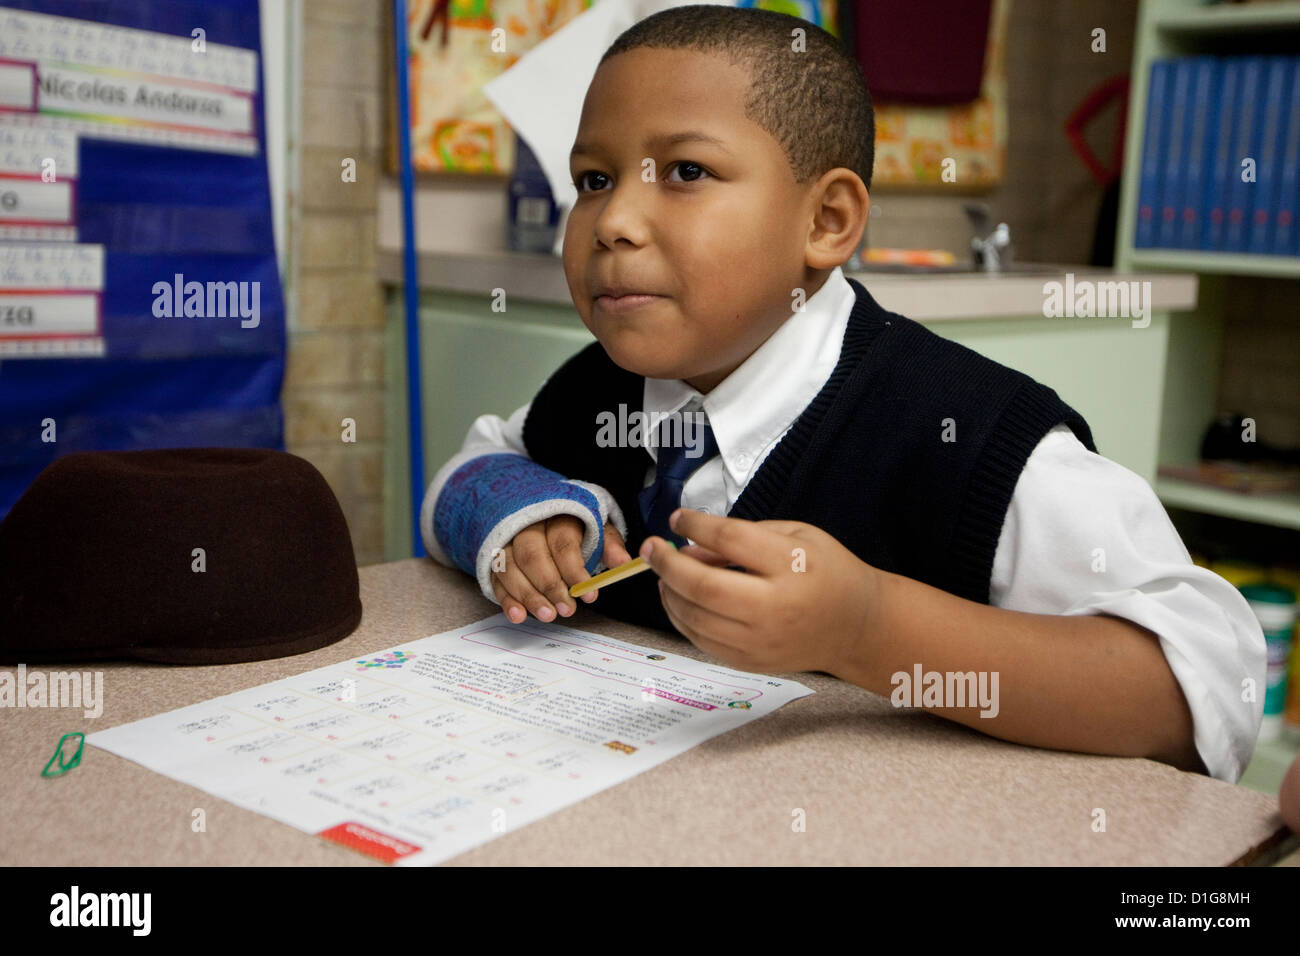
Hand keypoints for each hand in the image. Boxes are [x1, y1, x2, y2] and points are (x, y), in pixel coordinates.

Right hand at [491, 516, 630, 623]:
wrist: (543, 515)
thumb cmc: (575, 528)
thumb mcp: (596, 529)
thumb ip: (609, 544)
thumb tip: (624, 563)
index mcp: (555, 516)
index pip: (562, 543)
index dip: (575, 570)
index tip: (590, 595)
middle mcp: (526, 526)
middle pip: (532, 555)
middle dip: (550, 586)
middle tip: (566, 610)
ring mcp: (506, 542)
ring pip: (510, 568)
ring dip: (528, 595)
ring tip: (547, 615)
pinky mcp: (495, 560)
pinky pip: (496, 579)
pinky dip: (506, 599)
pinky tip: (518, 615)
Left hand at [639, 508, 878, 674]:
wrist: (856, 626)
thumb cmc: (826, 571)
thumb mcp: (795, 535)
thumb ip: (742, 536)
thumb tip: (688, 548)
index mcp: (792, 565)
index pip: (730, 540)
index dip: (695, 525)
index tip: (677, 518)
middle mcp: (775, 607)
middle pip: (704, 586)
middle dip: (667, 564)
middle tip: (650, 548)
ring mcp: (761, 640)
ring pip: (695, 618)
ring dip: (669, 592)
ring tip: (662, 574)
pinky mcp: (751, 663)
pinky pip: (701, 641)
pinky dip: (681, 618)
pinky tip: (678, 599)